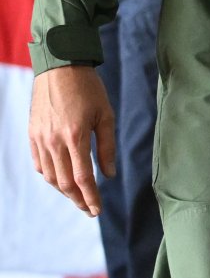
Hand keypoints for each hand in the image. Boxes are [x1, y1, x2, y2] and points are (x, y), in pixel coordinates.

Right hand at [29, 66, 115, 216]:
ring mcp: (40, 138)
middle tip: (89, 209)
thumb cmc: (88, 89)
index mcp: (76, 137)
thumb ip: (106, 147)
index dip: (91, 197)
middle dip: (78, 200)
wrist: (59, 67)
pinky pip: (39, 164)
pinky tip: (61, 179)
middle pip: (65, 183)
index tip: (97, 210)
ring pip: (51, 176)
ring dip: (64, 191)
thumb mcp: (105, 116)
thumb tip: (108, 175)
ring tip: (78, 196)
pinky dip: (50, 176)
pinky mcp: (32, 134)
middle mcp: (54, 141)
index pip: (83, 178)